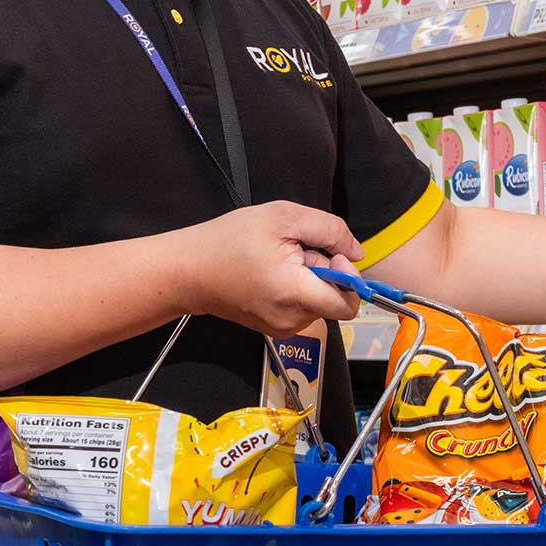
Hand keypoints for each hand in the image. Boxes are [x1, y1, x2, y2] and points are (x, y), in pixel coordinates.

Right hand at [174, 201, 363, 334]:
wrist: (190, 270)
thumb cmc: (229, 241)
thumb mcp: (283, 217)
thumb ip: (329, 230)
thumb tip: (356, 252)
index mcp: (294, 294)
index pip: (348, 305)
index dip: (351, 279)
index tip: (334, 256)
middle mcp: (291, 319)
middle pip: (334, 300)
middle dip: (326, 273)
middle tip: (298, 252)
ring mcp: (283, 327)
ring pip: (320, 303)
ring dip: (311, 280)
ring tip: (281, 262)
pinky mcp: (276, 328)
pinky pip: (303, 308)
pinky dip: (298, 290)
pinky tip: (275, 275)